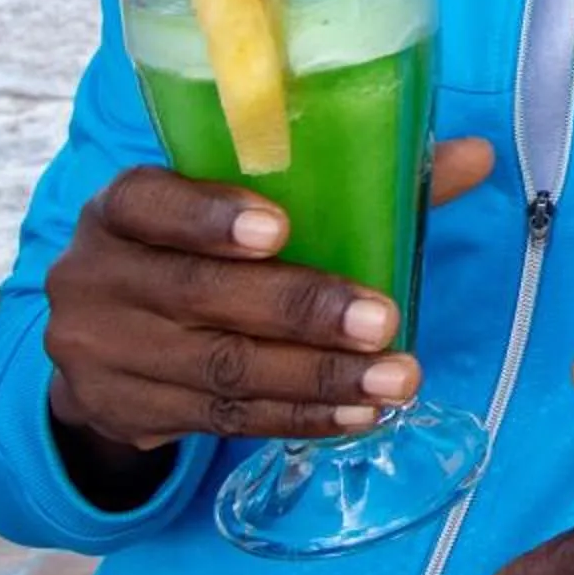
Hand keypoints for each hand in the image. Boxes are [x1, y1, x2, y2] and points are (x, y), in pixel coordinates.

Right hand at [43, 137, 496, 462]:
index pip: (153, 202)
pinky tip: (358, 414)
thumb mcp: (239, 204)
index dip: (211, 217)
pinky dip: (299, 416)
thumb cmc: (196, 248)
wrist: (99, 338)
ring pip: (220, 367)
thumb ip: (352, 177)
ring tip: (395, 381)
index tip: (279, 230)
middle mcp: (97, 275)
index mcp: (122, 206)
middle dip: (302, 310)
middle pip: (200, 295)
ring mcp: (104, 351)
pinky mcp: (127, 411)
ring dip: (317, 379)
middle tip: (384, 322)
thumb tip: (476, 156)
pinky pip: (223, 418)